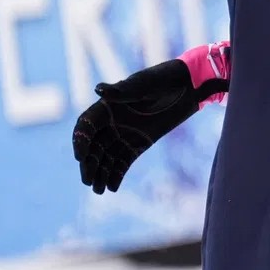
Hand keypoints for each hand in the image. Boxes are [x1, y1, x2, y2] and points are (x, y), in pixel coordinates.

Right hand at [72, 44, 228, 193]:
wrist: (188, 87)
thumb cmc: (164, 79)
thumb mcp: (144, 84)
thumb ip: (122, 90)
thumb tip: (98, 90)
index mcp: (106, 107)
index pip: (86, 126)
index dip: (80, 141)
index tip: (80, 157)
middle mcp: (111, 123)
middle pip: (93, 146)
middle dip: (89, 164)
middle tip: (88, 181)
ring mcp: (123, 135)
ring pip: (106, 157)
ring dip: (100, 173)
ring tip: (98, 190)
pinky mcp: (138, 144)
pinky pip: (123, 162)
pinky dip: (116, 174)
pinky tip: (112, 188)